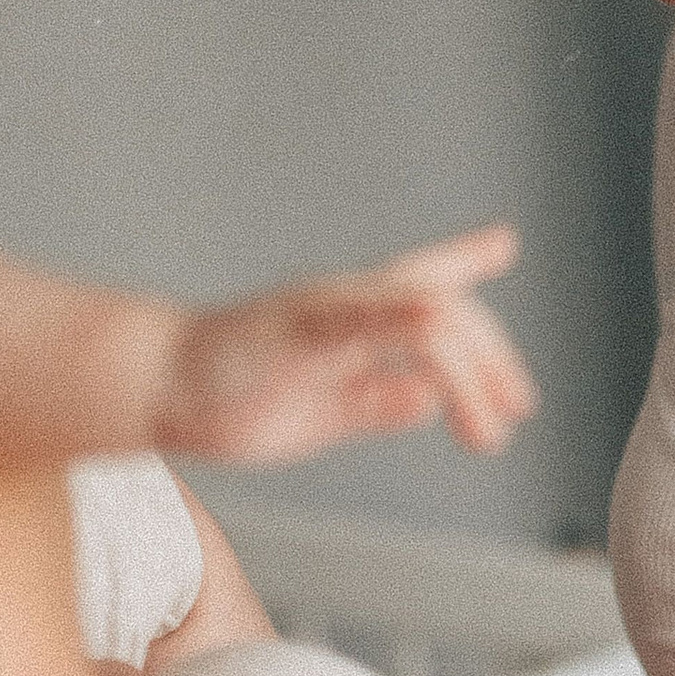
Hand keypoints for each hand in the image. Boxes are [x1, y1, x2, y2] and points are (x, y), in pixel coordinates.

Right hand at [156, 228, 536, 462]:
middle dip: (493, 358)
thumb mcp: (325, 413)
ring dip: (473, 372)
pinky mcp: (305, 327)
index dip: (466, 257)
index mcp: (353, 318)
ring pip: (429, 314)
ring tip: (489, 433)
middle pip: (445, 305)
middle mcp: (350, 299)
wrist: (160, 387)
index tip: (504, 242)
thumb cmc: (233, 399)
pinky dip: (421, 337)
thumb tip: (431, 400)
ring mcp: (329, 307)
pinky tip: (442, 379)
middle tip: (514, 411)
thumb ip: (376, 401)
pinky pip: (376, 321)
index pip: (422, 279)